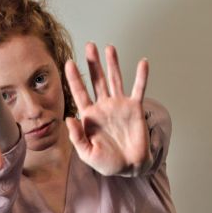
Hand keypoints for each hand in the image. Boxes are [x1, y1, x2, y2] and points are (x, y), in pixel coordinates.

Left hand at [64, 43, 151, 175]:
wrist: (129, 166)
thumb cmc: (107, 162)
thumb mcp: (87, 154)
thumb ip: (77, 137)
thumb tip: (69, 119)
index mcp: (89, 116)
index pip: (79, 93)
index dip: (74, 78)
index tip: (68, 63)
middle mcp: (103, 107)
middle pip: (97, 80)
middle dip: (93, 64)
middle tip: (90, 46)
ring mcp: (119, 105)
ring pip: (115, 79)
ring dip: (113, 64)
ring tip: (109, 47)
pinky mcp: (135, 108)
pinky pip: (138, 89)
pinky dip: (141, 76)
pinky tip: (143, 62)